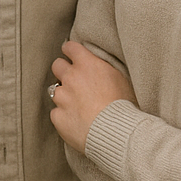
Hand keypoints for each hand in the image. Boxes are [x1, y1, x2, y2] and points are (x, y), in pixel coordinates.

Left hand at [49, 40, 136, 154]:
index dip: (71, 51)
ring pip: (55, 90)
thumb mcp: (120, 79)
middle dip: (64, 71)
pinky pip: (57, 113)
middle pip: (57, 65)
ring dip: (64, 96)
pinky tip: (77, 122)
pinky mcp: (58, 116)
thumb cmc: (124, 106)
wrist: (116, 133)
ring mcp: (62, 97)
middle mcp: (71, 77)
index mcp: (87, 64)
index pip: (70, 47)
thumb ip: (103, 69)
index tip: (73, 55)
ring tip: (79, 106)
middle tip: (75, 81)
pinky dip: (64, 116)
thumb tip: (97, 66)